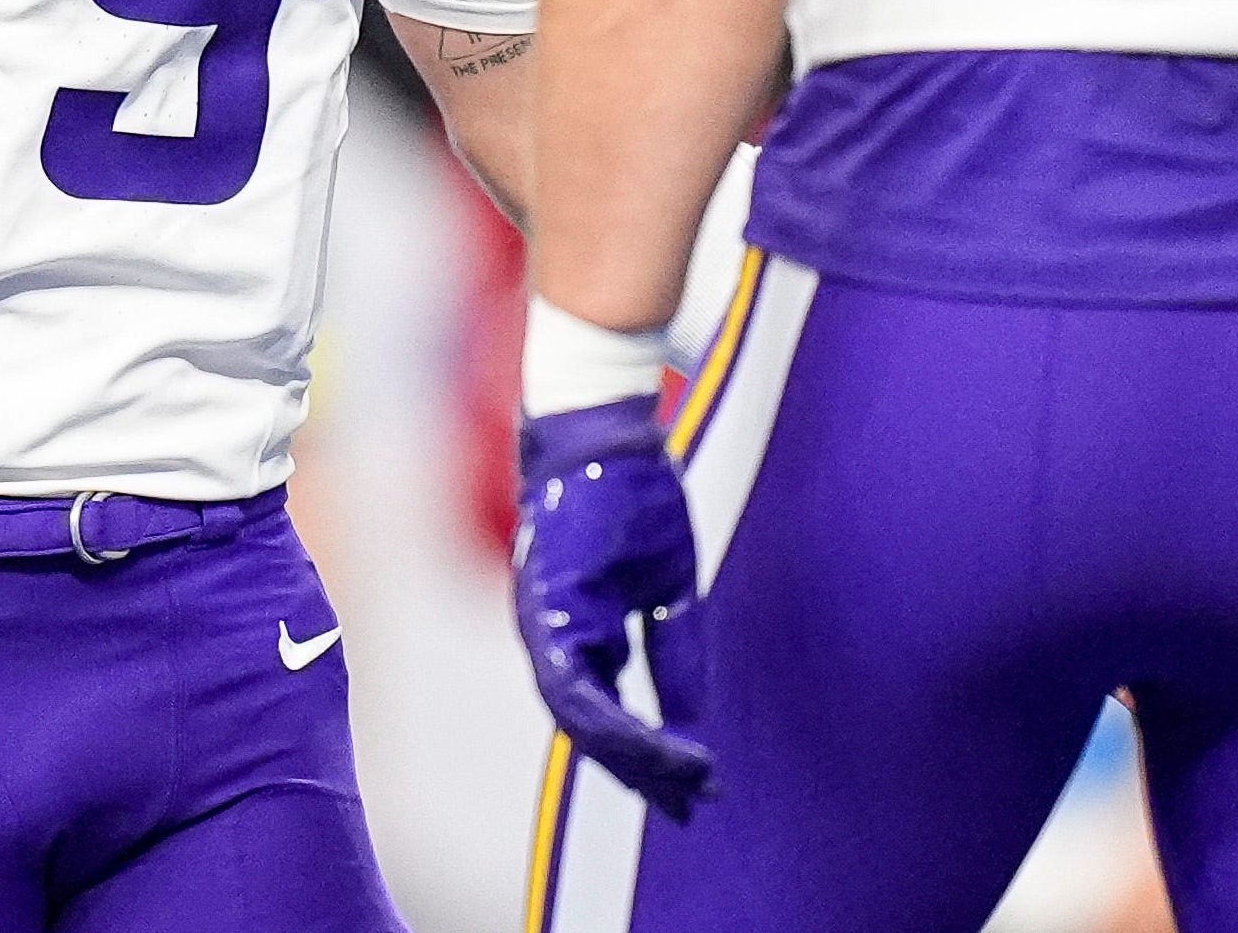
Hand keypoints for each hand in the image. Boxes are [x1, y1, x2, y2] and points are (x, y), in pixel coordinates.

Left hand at [512, 399, 716, 822]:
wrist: (606, 432)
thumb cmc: (633, 496)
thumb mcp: (666, 587)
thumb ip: (673, 653)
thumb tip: (692, 721)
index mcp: (575, 627)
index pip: (603, 711)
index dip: (646, 754)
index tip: (693, 787)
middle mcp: (550, 632)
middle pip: (588, 727)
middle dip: (641, 771)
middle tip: (690, 806)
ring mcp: (543, 622)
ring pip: (580, 717)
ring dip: (634, 756)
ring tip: (685, 782)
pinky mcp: (548, 608)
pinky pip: (577, 687)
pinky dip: (620, 723)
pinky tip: (662, 745)